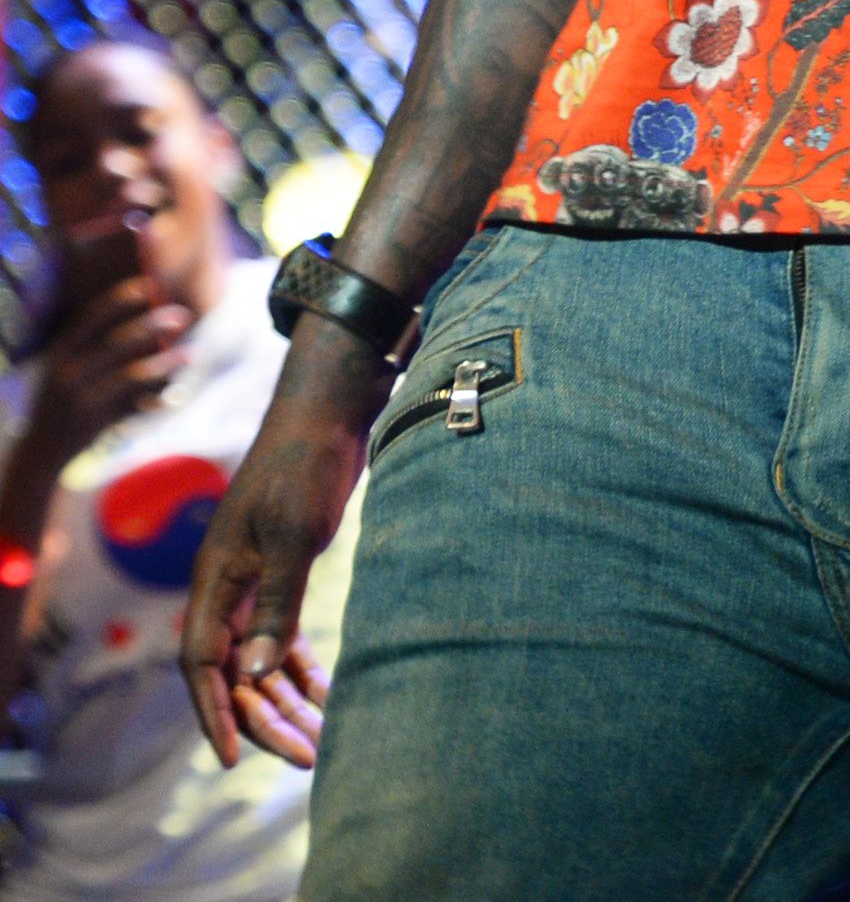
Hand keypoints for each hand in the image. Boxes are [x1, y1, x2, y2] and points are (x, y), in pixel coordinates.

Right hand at [24, 280, 189, 471]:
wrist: (39, 452)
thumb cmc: (61, 401)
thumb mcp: (63, 370)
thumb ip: (90, 348)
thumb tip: (140, 322)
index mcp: (60, 353)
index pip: (91, 318)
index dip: (119, 300)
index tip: (148, 285)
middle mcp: (68, 373)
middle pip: (117, 342)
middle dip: (152, 325)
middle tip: (181, 316)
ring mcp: (82, 399)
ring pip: (131, 375)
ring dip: (164, 364)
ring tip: (190, 354)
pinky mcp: (95, 424)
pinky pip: (133, 407)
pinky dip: (155, 399)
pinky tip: (175, 393)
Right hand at [182, 349, 378, 767]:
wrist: (328, 412)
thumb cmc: (304, 467)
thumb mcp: (290, 537)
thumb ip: (274, 606)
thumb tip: (253, 676)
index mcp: (214, 580)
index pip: (200, 663)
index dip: (214, 712)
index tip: (232, 759)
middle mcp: (226, 587)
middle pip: (233, 672)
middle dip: (264, 718)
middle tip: (305, 757)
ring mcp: (253, 580)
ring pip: (258, 660)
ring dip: (284, 701)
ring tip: (319, 741)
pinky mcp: (283, 572)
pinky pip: (281, 636)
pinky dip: (299, 668)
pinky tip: (325, 696)